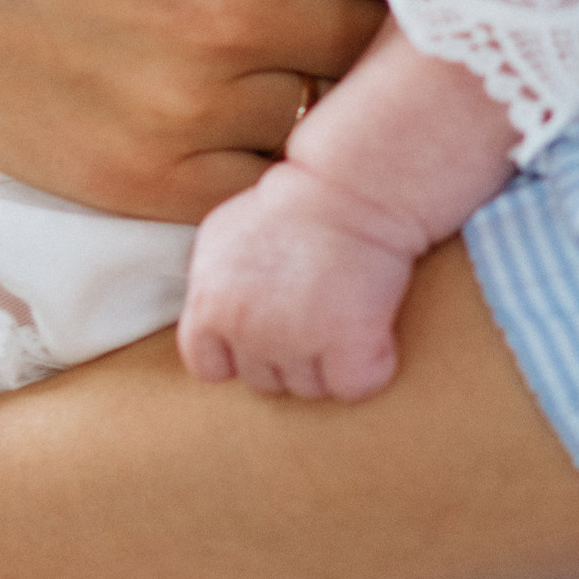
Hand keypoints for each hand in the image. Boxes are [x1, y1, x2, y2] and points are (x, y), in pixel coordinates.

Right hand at [0, 0, 435, 217]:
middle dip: (346, 10)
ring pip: (317, 116)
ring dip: (299, 84)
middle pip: (369, 38)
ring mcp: (180, 107)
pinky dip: (246, 155)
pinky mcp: (133, 177)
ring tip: (240, 38)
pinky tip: (199, 97)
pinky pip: (254, 188)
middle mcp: (227, 13)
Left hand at [178, 161, 419, 399]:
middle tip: (314, 316)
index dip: (236, 356)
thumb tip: (205, 315)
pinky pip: (353, 386)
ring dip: (326, 365)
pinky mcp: (349, 346)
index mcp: (209, 306)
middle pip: (264, 381)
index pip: (208, 367)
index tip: (263, 335)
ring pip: (309, 388)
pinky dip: (369, 368)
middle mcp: (247, 331)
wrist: (349, 190)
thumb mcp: (222, 238)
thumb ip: (208, 285)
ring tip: (342, 317)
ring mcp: (296, 342)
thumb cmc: (290, 206)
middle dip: (286, 357)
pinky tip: (373, 334)